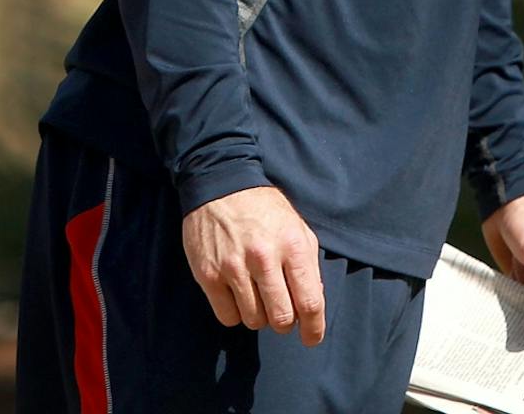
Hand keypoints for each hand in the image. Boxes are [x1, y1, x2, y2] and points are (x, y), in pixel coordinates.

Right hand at [182, 186, 326, 345]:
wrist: (221, 184)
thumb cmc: (264, 209)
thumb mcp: (297, 227)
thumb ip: (308, 265)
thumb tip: (311, 304)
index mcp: (293, 245)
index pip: (310, 302)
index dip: (314, 329)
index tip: (311, 338)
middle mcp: (264, 257)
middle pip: (282, 318)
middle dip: (284, 322)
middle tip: (280, 312)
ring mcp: (233, 267)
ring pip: (254, 321)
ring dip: (259, 316)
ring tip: (256, 294)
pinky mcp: (208, 274)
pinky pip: (228, 316)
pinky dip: (235, 313)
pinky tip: (237, 294)